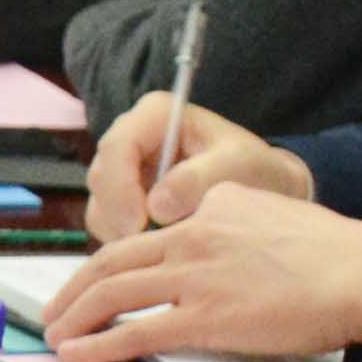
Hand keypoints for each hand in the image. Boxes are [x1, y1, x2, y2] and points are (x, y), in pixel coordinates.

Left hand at [47, 189, 361, 361]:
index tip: (94, 281)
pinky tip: (77, 355)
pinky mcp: (205, 317)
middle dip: (73, 288)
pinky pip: (135, 332)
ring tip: (54, 334)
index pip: (147, 234)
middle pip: (112, 260)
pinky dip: (97, 345)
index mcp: (209, 206)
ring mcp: (195, 276)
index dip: (111, 263)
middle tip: (52, 309)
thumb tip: (214, 259)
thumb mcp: (272, 218)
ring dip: (74, 316)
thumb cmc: (334, 254)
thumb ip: (232, 230)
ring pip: (113, 293)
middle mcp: (193, 234)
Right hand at [79, 94, 312, 239]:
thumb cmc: (252, 168)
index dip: (119, 185)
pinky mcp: (123, 198)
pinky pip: (108, 222)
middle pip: (102, 176)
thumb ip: (200, 179)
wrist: (261, 189)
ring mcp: (124, 170)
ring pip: (100, 203)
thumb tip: (157, 205)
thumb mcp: (238, 165)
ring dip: (121, 230)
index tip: (138, 224)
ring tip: (160, 246)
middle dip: (119, 213)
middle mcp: (132, 137)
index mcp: (155, 115)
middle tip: (146, 243)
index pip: (118, 145)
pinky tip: (157, 246)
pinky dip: (126, 240)